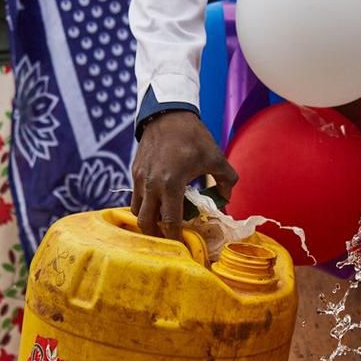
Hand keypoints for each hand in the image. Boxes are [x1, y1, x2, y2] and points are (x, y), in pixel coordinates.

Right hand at [130, 110, 237, 239]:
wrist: (167, 114)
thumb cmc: (194, 136)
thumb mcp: (216, 158)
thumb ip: (227, 181)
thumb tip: (226, 200)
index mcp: (172, 183)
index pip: (170, 221)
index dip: (176, 238)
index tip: (183, 246)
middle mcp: (151, 184)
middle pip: (146, 223)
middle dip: (157, 236)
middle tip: (170, 241)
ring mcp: (139, 178)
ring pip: (137, 212)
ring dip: (149, 221)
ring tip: (164, 222)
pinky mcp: (134, 172)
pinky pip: (136, 197)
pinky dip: (145, 206)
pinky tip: (159, 203)